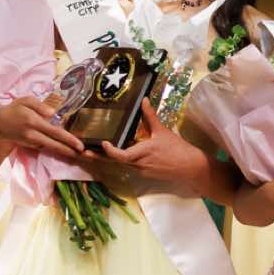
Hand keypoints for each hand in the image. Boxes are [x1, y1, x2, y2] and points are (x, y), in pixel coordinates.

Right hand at [0, 95, 81, 158]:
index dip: (69, 140)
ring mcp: (30, 142)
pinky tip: (66, 150)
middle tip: (85, 155)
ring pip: (50, 149)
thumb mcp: (26, 101)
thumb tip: (53, 113)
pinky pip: (45, 148)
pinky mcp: (29, 146)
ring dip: (65, 153)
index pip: (55, 132)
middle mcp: (32, 134)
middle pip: (55, 145)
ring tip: (79, 155)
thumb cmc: (15, 109)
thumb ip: (40, 105)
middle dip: (70, 151)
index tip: (80, 146)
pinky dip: (56, 149)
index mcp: (33, 122)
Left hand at [93, 101, 209, 189]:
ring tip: (93, 152)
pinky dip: (120, 161)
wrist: (191, 168)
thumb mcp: (163, 131)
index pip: (120, 155)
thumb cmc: (178, 149)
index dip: (109, 150)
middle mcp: (138, 164)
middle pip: (114, 161)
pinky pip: (129, 167)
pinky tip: (114, 156)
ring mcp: (141, 171)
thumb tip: (144, 100)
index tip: (103, 142)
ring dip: (108, 159)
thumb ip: (150, 116)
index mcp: (142, 153)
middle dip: (98, 157)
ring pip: (120, 165)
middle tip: (83, 152)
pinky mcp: (145, 174)